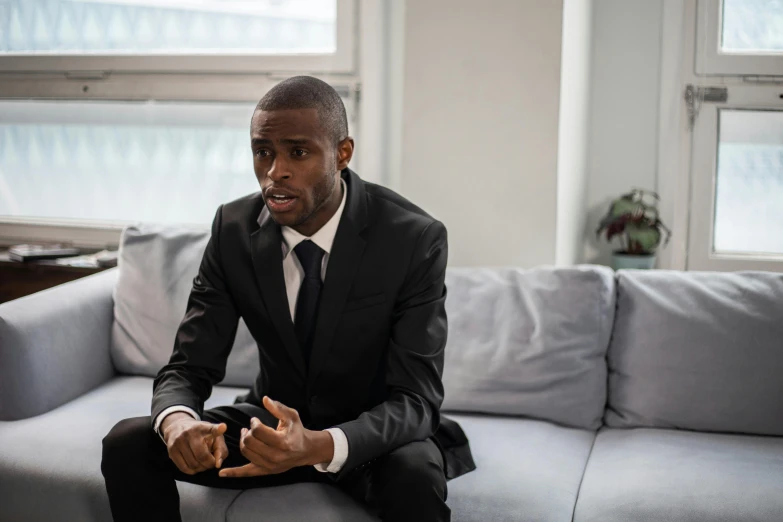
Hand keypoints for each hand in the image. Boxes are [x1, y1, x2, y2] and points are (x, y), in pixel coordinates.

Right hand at [162, 413, 228, 475]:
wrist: (177, 427)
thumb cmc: (201, 435)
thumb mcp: (213, 436)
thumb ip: (220, 449)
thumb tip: (218, 464)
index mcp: (203, 428)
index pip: (211, 428)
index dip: (217, 429)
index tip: (223, 427)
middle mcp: (190, 433)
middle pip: (202, 456)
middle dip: (209, 464)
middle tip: (211, 463)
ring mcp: (179, 441)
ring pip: (193, 464)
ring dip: (201, 469)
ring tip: (203, 465)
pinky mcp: (171, 450)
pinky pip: (183, 468)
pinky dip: (192, 471)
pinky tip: (195, 467)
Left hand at [218, 396, 333, 477]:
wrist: (305, 450)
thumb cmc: (297, 431)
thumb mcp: (291, 416)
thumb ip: (277, 407)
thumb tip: (264, 399)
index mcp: (283, 442)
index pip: (258, 431)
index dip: (254, 423)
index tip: (255, 420)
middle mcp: (276, 456)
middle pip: (249, 442)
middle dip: (247, 432)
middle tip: (250, 428)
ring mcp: (270, 465)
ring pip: (246, 452)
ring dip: (243, 442)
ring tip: (246, 435)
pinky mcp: (265, 471)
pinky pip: (247, 473)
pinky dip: (234, 473)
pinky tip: (222, 473)